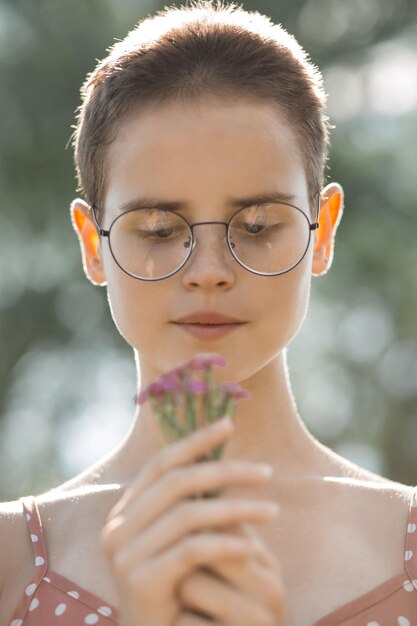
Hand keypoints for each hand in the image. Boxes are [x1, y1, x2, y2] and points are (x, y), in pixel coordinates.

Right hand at [100, 417, 278, 625]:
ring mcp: (124, 556)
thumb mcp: (181, 541)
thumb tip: (224, 459)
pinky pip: (194, 550)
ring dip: (237, 509)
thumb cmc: (177, 591)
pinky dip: (227, 543)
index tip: (228, 426)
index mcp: (124, 512)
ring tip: (273, 511)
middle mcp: (117, 529)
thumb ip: (190, 505)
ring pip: (189, 514)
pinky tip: (254, 548)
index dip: (194, 441)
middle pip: (177, 482)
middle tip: (267, 472)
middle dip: (225, 471)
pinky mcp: (141, 583)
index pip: (160, 463)